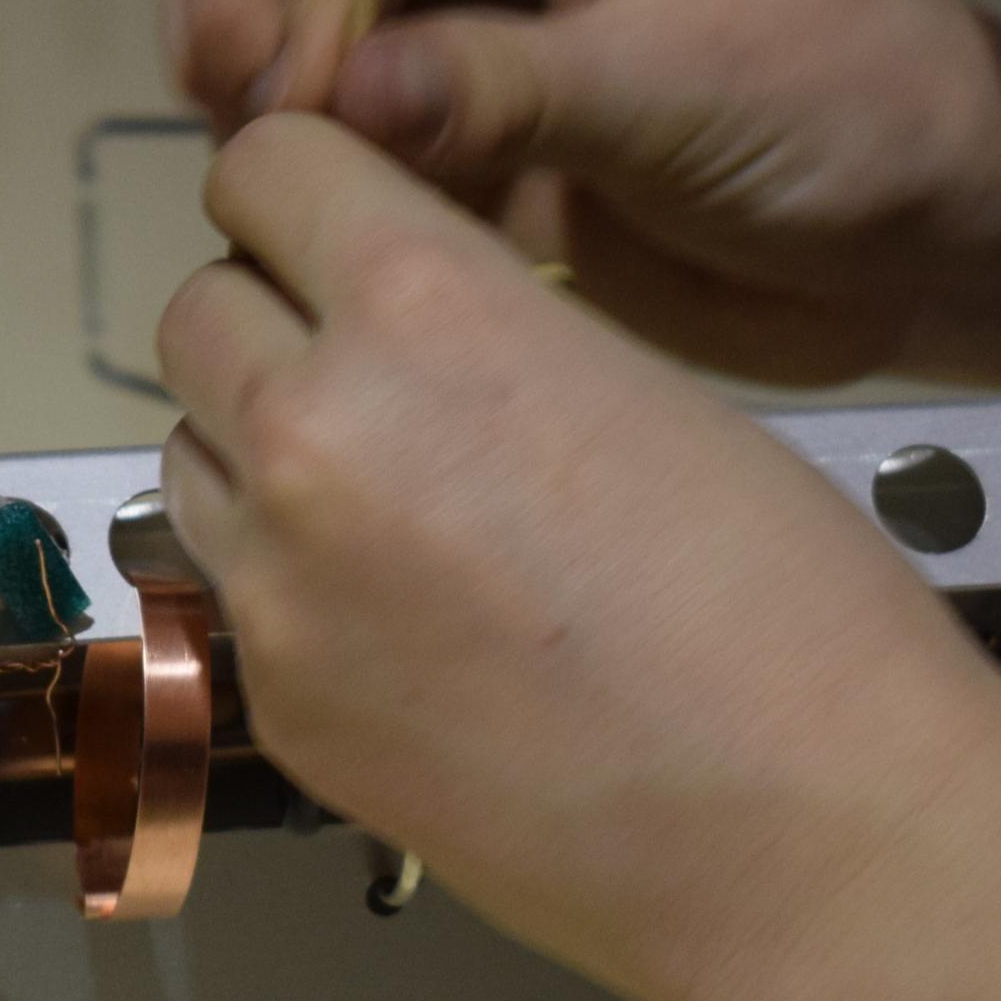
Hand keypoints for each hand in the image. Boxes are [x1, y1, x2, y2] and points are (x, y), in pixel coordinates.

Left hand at [152, 112, 1000, 1000]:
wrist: (808, 833)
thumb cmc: (785, 606)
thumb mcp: (634, 378)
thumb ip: (479, 326)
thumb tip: (402, 324)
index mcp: (421, 306)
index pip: (264, 167)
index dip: (301, 194)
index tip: (329, 226)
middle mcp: (316, 429)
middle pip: (197, 313)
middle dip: (267, 322)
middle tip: (365, 372)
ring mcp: (278, 582)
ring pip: (192, 457)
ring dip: (261, 456)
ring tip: (394, 509)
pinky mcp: (278, 705)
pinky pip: (236, 599)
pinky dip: (296, 592)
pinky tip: (416, 631)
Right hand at [165, 0, 1000, 387]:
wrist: (937, 239)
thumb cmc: (862, 111)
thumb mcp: (693, 87)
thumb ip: (511, 88)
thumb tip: (338, 98)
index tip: (310, 101)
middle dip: (237, 3)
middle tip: (263, 134)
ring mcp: (445, 8)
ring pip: (260, 0)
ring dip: (246, 85)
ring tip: (288, 186)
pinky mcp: (438, 121)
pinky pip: (308, 121)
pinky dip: (289, 167)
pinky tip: (327, 232)